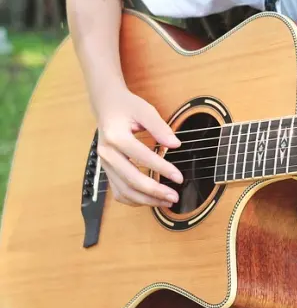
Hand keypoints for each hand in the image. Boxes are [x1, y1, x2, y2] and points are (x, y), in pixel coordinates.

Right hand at [95, 90, 183, 206]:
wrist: (106, 105)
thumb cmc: (126, 107)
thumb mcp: (145, 110)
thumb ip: (160, 127)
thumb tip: (175, 144)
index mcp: (115, 136)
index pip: (142, 157)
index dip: (162, 169)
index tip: (179, 177)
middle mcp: (107, 153)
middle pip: (131, 179)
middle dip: (154, 191)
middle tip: (174, 196)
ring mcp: (105, 164)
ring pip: (123, 190)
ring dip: (146, 200)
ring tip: (166, 201)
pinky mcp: (107, 170)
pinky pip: (118, 192)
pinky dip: (133, 200)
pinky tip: (150, 200)